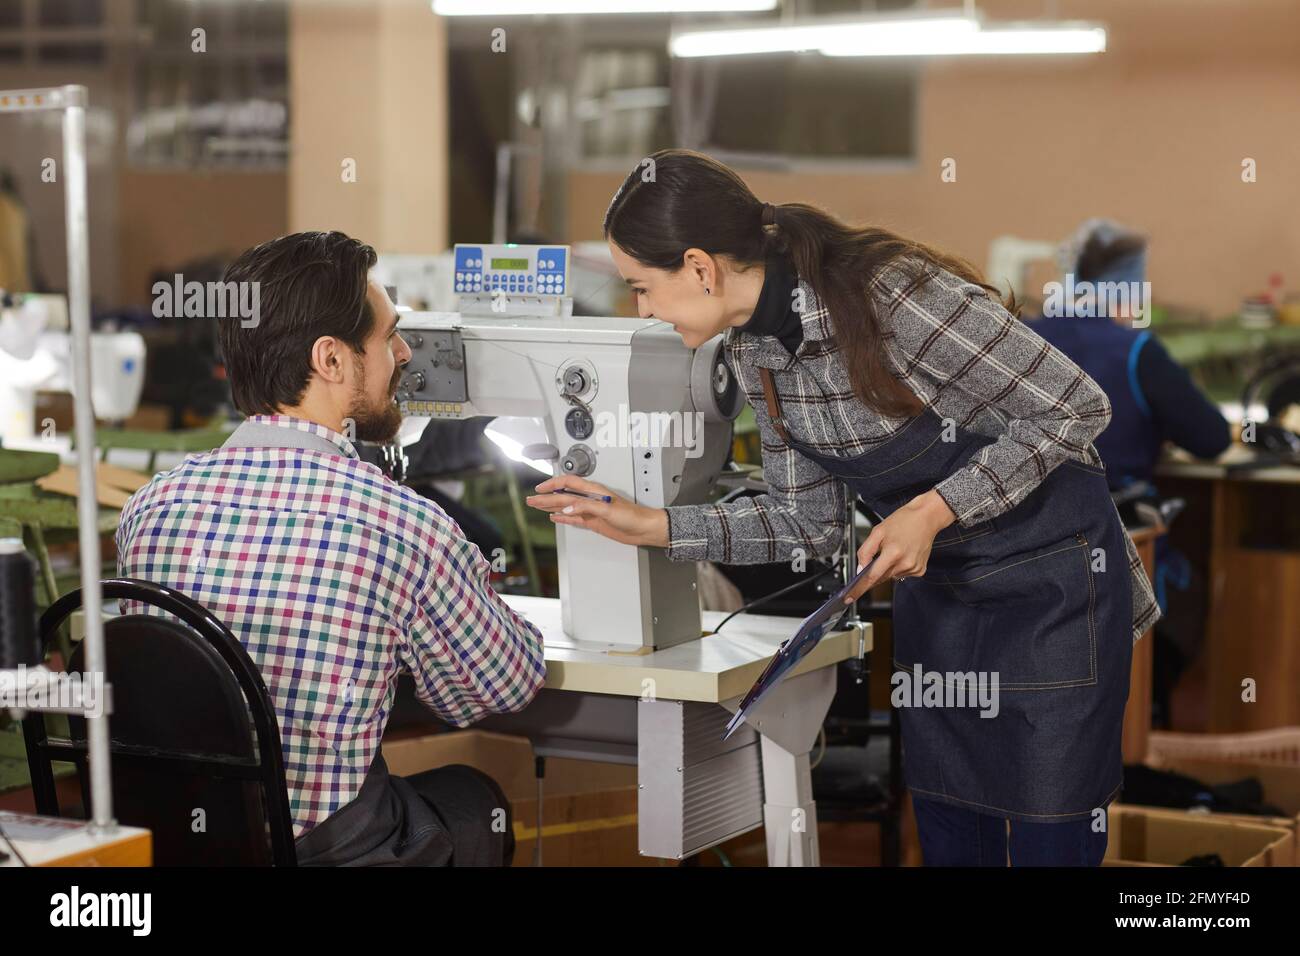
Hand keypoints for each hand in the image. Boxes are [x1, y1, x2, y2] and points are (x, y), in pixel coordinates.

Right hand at [525, 474, 668, 547]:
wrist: (643, 528)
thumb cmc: (632, 515)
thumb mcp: (607, 508)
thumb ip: (586, 507)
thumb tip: (567, 507)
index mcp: (594, 490)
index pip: (568, 483)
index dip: (552, 485)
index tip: (539, 489)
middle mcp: (590, 498)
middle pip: (563, 495)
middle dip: (546, 497)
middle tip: (531, 500)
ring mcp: (591, 510)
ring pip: (566, 506)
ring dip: (551, 506)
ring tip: (537, 506)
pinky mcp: (593, 521)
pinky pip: (573, 517)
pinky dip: (562, 517)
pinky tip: (554, 517)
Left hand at [842, 490, 956, 603]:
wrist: (927, 517)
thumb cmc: (903, 521)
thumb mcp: (877, 531)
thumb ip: (865, 551)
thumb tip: (860, 569)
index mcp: (893, 553)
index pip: (871, 577)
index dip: (859, 588)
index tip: (849, 598)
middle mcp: (904, 563)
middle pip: (880, 578)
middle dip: (874, 571)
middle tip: (880, 554)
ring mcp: (914, 568)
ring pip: (891, 576)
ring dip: (887, 568)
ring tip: (895, 549)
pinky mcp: (920, 570)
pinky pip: (901, 574)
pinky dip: (898, 567)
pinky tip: (903, 554)